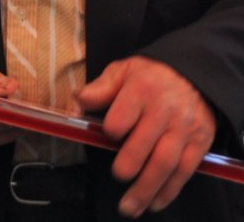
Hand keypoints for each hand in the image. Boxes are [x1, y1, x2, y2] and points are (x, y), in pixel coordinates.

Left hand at [76, 56, 215, 217]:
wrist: (193, 76)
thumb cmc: (150, 75)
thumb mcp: (123, 70)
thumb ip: (101, 88)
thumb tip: (79, 101)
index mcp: (142, 89)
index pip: (124, 115)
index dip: (113, 128)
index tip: (107, 134)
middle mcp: (164, 111)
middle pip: (145, 144)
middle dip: (129, 165)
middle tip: (117, 176)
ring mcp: (183, 130)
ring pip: (165, 164)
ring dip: (147, 188)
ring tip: (130, 206)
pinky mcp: (198, 144)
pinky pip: (184, 172)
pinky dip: (169, 191)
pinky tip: (154, 202)